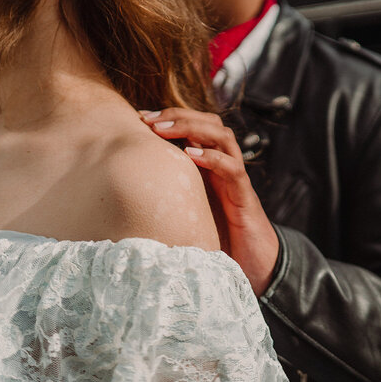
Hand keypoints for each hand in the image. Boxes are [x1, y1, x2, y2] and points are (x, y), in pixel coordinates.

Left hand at [140, 108, 278, 295]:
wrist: (255, 266)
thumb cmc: (218, 239)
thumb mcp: (187, 212)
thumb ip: (167, 198)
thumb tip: (125, 192)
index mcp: (210, 166)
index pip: (197, 125)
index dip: (171, 116)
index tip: (141, 117)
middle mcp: (224, 167)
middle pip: (210, 122)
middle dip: (179, 115)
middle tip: (150, 120)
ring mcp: (236, 180)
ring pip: (223, 137)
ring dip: (193, 128)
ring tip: (164, 130)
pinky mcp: (245, 198)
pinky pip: (234, 169)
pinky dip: (213, 158)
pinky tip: (191, 156)